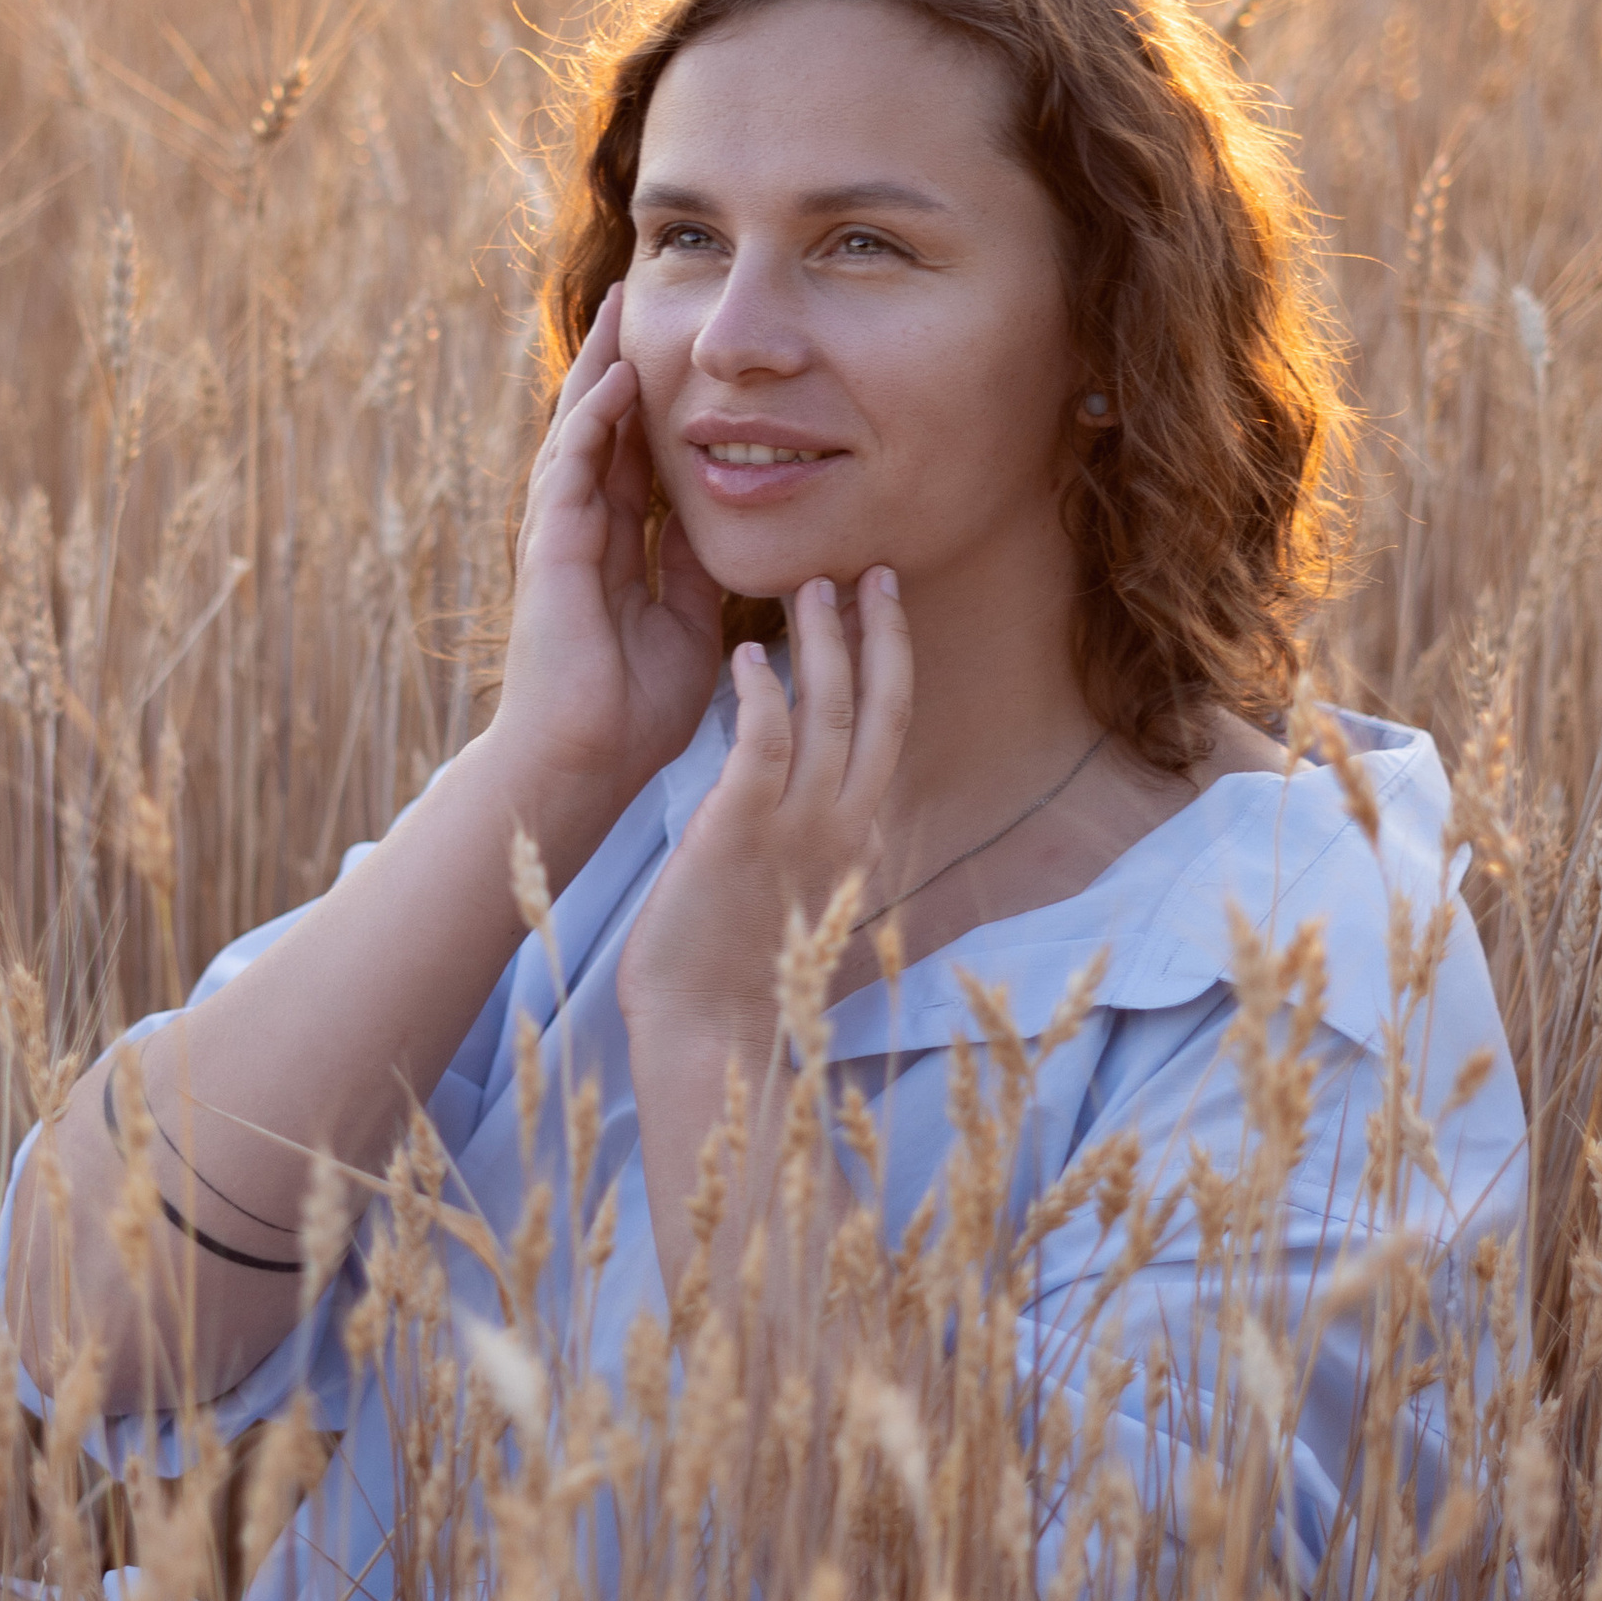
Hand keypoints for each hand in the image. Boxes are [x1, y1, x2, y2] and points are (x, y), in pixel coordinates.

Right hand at [486, 287, 727, 846]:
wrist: (585, 763)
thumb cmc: (632, 713)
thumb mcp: (689, 624)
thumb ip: (697, 571)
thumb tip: (726, 523)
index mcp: (614, 550)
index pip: (631, 457)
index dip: (650, 404)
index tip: (676, 353)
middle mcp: (581, 533)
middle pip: (598, 429)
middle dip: (616, 364)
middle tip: (636, 299)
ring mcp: (559, 537)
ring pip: (578, 433)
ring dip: (598, 370)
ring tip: (621, 310)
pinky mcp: (550, 550)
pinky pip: (569, 468)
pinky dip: (592, 420)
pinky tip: (616, 378)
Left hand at [617, 571, 913, 1058]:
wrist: (709, 1032)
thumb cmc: (736, 971)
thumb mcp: (791, 893)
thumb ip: (808, 840)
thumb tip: (818, 807)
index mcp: (858, 835)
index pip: (890, 727)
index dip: (892, 660)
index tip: (884, 605)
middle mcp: (844, 825)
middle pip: (881, 705)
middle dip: (878, 631)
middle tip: (869, 568)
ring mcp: (797, 826)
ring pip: (827, 710)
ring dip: (820, 641)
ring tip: (808, 585)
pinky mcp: (740, 829)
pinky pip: (764, 740)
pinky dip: (762, 690)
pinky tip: (744, 652)